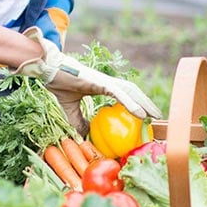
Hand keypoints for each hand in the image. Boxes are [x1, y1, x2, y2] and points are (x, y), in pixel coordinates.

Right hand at [15, 28, 161, 135]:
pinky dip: (132, 104)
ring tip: (155, 115)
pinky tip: (141, 114)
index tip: (144, 115)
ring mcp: (106, 80)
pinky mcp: (101, 82)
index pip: (124, 93)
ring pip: (131, 92)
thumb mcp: (70, 108)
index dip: (136, 102)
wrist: (49, 70)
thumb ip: (78, 121)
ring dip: (145, 103)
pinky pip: (120, 94)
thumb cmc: (59, 84)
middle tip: (157, 117)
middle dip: (146, 102)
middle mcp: (107, 81)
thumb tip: (85, 136)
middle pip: (133, 92)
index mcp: (102, 86)